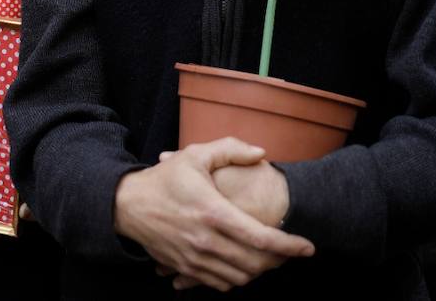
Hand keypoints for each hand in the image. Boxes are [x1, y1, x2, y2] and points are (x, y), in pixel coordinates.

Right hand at [114, 138, 313, 291]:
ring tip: (268, 257)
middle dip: (280, 261)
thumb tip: (262, 153)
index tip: (308, 247)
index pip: (261, 238)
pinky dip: (237, 278)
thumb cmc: (164, 179)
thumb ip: (231, 150)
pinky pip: (220, 284)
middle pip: (256, 264)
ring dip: (259, 271)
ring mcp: (195, 259)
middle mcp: (206, 241)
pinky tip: (243, 264)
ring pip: (240, 278)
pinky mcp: (186, 269)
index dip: (290, 245)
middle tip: (290, 251)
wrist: (127, 206)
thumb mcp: (195, 155)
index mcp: (213, 212)